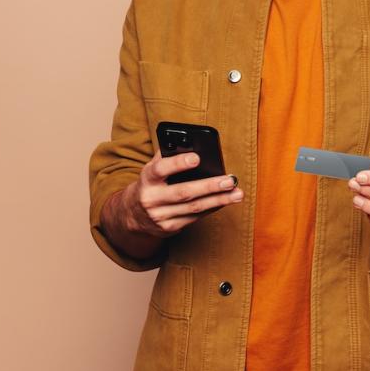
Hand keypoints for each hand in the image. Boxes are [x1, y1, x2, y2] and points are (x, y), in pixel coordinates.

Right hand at [121, 150, 242, 237]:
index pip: (161, 169)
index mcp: (147, 179)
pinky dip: (212, 208)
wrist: (133, 215)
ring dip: (218, 200)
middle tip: (229, 180)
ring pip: (194, 208)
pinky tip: (225, 201)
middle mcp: (152, 199)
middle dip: (209, 186)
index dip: (178, 163)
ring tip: (237, 193)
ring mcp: (161, 216)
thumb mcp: (151, 169)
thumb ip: (167, 156)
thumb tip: (190, 142)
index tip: (197, 158)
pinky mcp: (170, 228)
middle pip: (184, 192)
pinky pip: (195, 217)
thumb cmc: (150, 184)